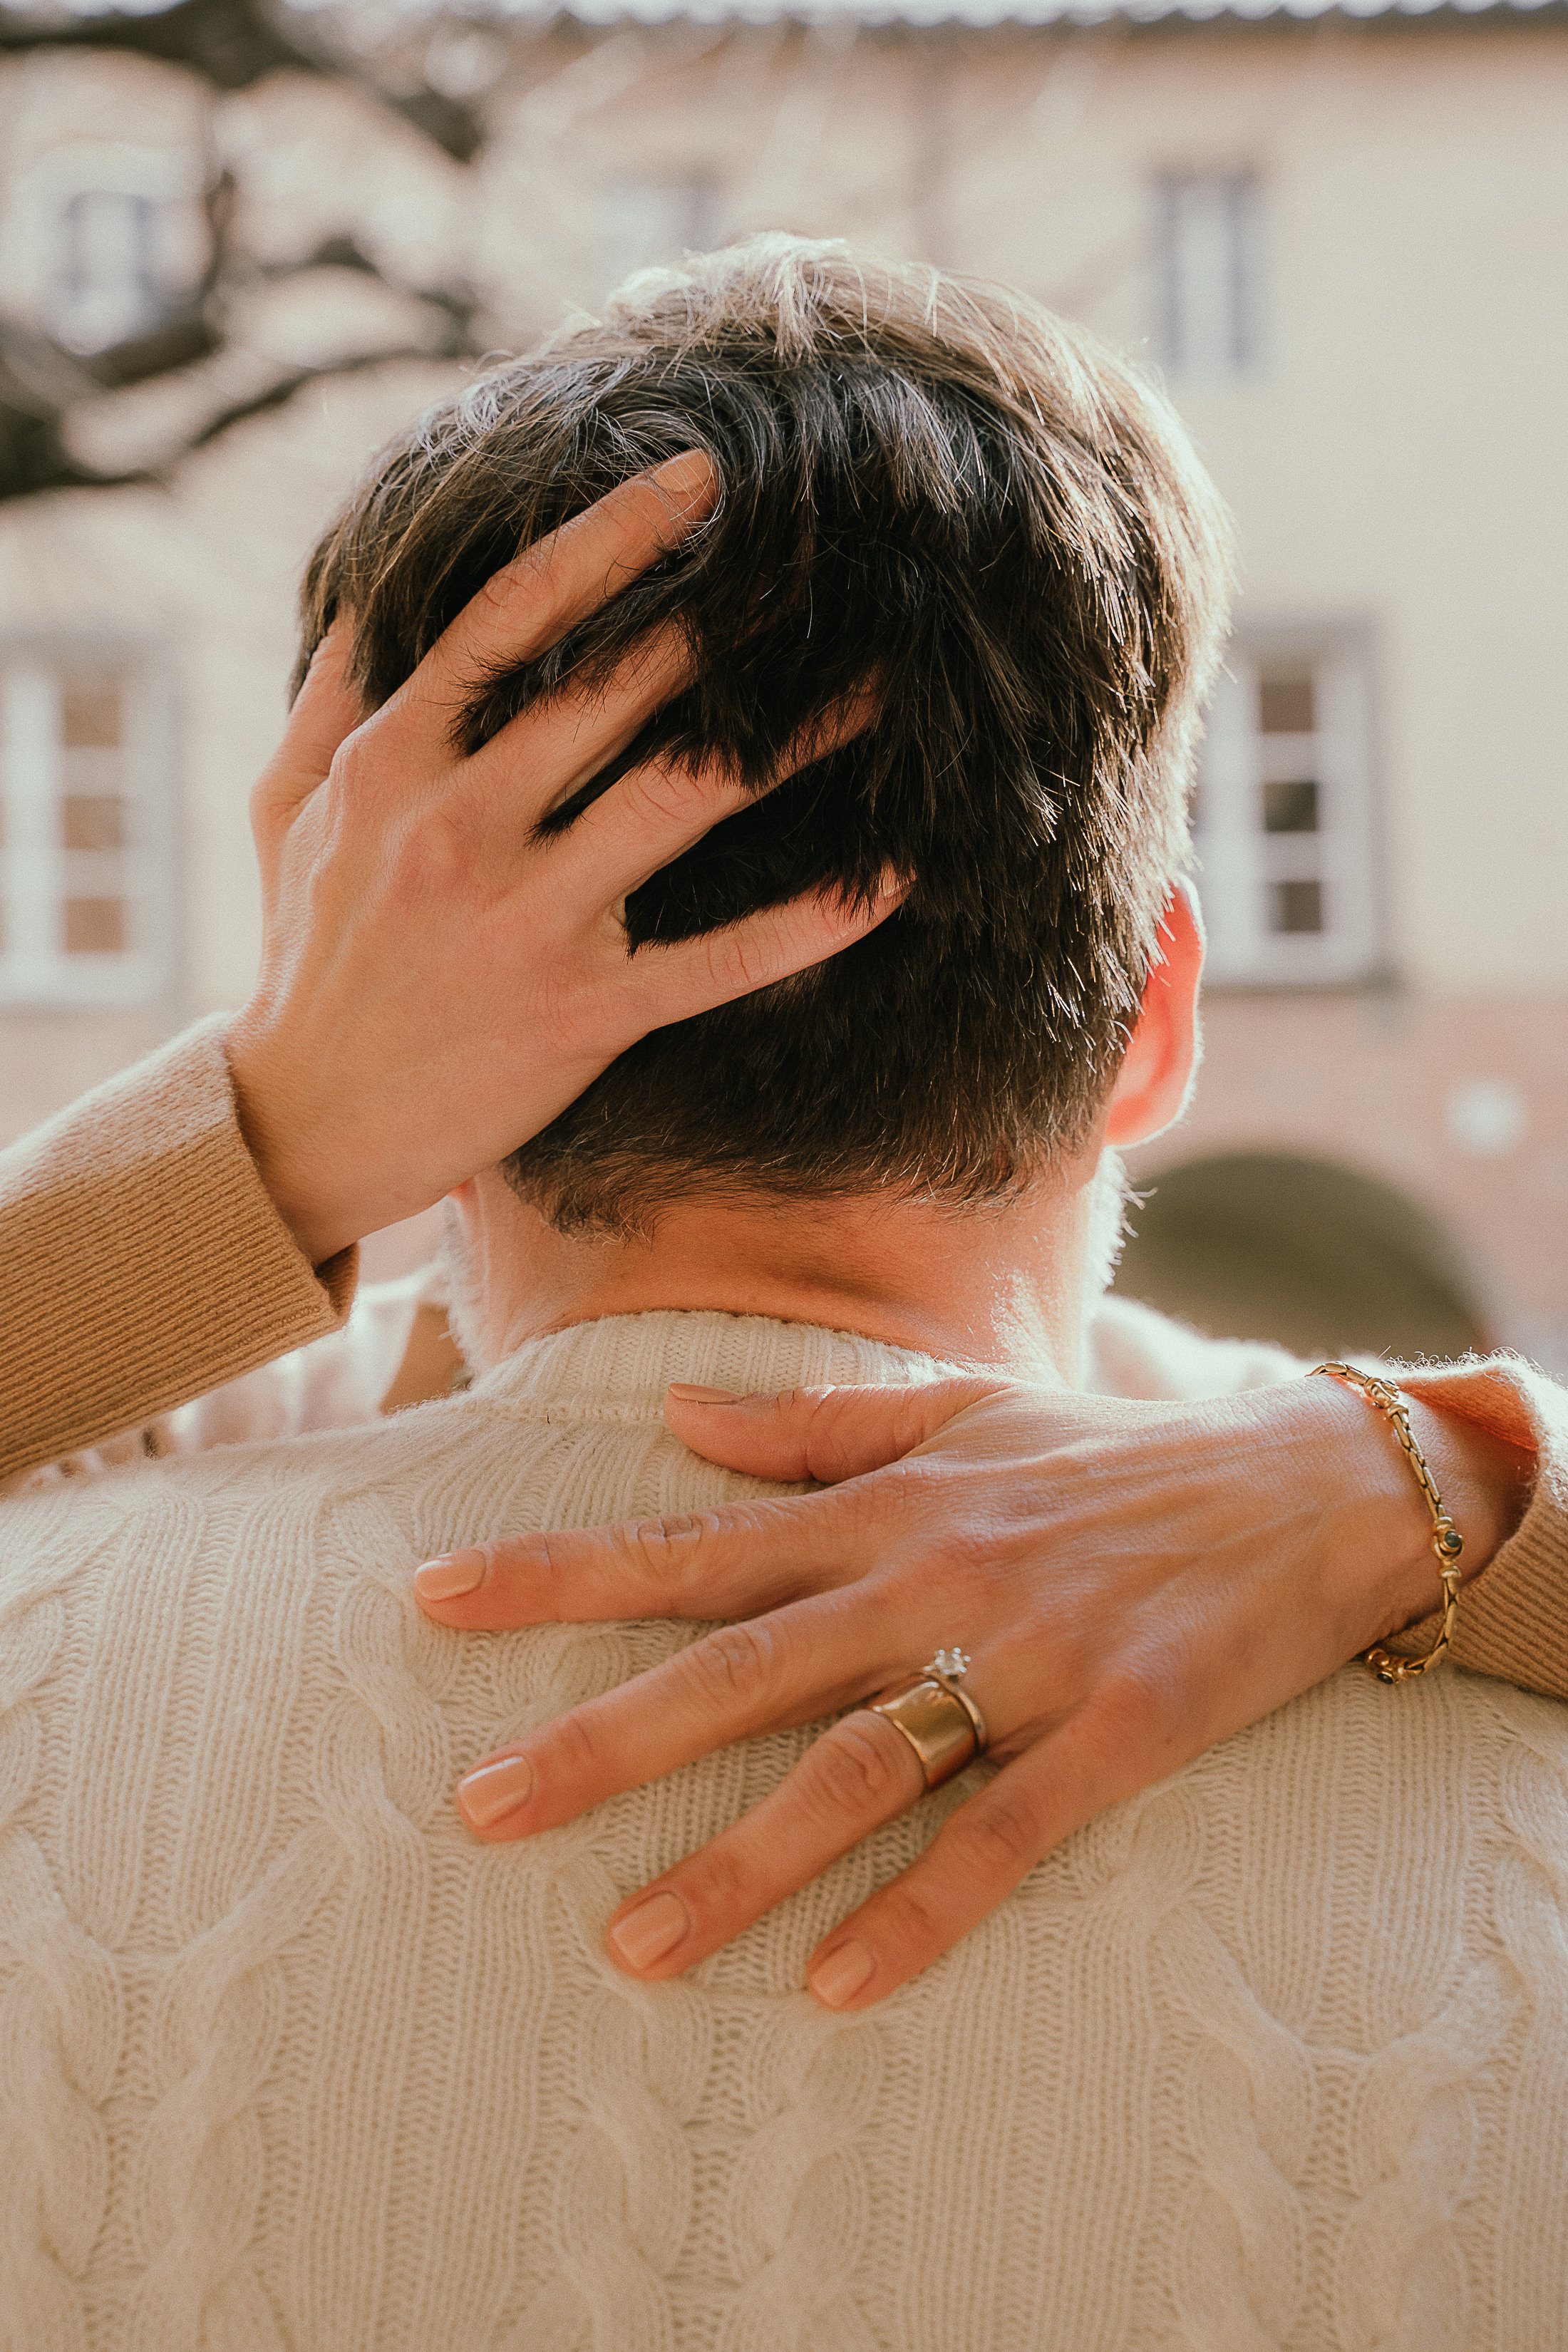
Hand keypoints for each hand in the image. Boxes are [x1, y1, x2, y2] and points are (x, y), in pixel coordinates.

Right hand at [225, 454, 896, 1264]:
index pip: (513, 617)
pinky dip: (811, 921)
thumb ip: (330, 695)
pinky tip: (894, 878)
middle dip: (730, 621)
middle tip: (828, 559)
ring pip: (685, 800)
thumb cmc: (307, 956)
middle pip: (620, 691)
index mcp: (396, 760)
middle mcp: (463, 824)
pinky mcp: (583, 1012)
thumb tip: (370, 589)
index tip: (699, 481)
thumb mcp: (285, 809)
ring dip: (794, 738)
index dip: (613, 538)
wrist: (308, 1123)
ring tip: (882, 685)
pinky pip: (719, 959)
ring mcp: (527, 919)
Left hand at [415, 1372, 1530, 2007]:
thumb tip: (677, 1413)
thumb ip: (815, 1425)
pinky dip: (924, 1910)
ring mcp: (1028, 1658)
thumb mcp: (962, 1413)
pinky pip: (1007, 1835)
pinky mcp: (1121, 1733)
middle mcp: (934, 1577)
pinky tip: (836, 1985)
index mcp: (885, 1508)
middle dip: (605, 1738)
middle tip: (479, 1808)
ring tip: (629, 1946)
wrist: (1313, 1483)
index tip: (435, 1598)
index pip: (694, 1544)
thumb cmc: (1114, 1455)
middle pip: (743, 1667)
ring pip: (859, 1767)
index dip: (561, 1573)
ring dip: (742, 1862)